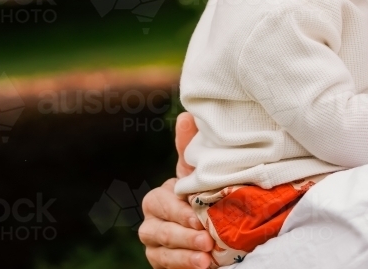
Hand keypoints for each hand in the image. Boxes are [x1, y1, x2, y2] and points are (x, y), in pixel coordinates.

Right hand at [139, 112, 213, 267]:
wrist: (215, 234)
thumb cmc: (206, 199)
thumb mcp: (201, 177)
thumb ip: (191, 149)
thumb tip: (186, 115)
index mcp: (161, 196)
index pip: (161, 202)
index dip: (178, 211)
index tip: (198, 218)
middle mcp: (152, 219)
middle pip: (159, 228)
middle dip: (183, 235)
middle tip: (207, 240)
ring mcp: (154, 243)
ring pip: (160, 249)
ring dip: (184, 254)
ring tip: (206, 259)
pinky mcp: (160, 262)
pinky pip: (165, 266)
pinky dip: (183, 266)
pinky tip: (201, 266)